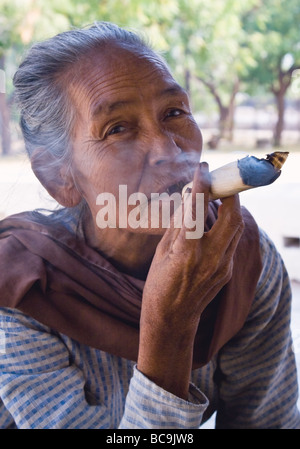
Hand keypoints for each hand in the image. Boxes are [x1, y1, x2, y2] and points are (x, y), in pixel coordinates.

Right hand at [137, 162, 244, 398]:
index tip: (202, 169)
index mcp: (187, 254)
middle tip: (220, 180)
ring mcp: (222, 267)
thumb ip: (178, 227)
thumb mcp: (162, 253)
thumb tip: (188, 201)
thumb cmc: (158, 286)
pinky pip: (232, 240)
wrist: (172, 320)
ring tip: (220, 196)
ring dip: (231, 208)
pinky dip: (227, 224)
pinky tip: (217, 219)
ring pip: (236, 228)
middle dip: (229, 193)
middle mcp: (210, 259)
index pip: (197, 211)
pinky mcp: (227, 271)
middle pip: (231, 218)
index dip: (202, 186)